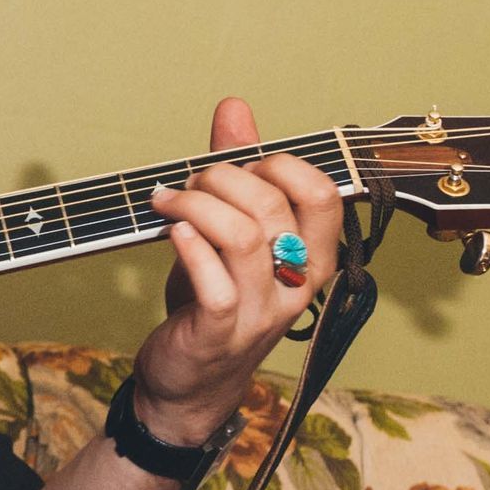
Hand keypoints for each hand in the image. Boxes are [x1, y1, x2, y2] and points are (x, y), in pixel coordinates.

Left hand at [133, 97, 342, 445]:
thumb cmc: (213, 302)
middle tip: (187, 185)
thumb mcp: (228, 234)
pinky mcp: (221, 332)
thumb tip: (235, 107)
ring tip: (167, 202)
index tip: (237, 167)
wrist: (188, 382)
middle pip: (274, 206)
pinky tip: (170, 234)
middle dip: (221, 178)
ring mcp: (263, 312)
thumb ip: (236, 173)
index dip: (277, 164)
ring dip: (197, 206)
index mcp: (313, 256)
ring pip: (244, 237)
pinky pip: (217, 283)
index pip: (322, 193)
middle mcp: (298, 284)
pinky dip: (190, 248)